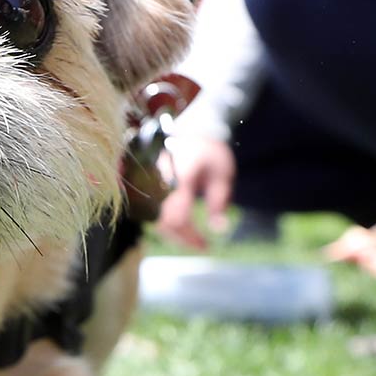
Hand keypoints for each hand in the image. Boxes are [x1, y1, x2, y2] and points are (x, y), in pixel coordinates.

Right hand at [155, 132, 236, 250]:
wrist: (194, 128)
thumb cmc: (212, 152)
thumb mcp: (222, 175)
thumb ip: (219, 202)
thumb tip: (219, 229)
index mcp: (180, 177)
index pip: (178, 215)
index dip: (190, 234)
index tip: (205, 245)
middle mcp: (162, 180)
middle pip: (165, 220)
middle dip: (183, 238)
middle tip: (202, 246)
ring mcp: (154, 182)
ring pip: (157, 217)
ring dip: (175, 234)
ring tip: (194, 241)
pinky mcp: (152, 185)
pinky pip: (155, 210)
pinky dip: (169, 224)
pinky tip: (183, 229)